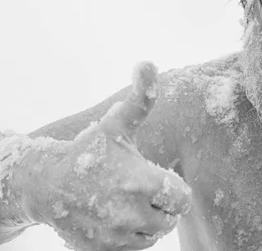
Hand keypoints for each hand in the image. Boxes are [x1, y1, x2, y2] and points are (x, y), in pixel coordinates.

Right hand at [25, 62, 191, 249]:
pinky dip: (130, 235)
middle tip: (140, 188)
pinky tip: (115, 215)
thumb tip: (148, 62)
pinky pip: (132, 248)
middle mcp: (130, 214)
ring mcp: (115, 238)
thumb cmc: (89, 151)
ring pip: (152, 235)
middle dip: (160, 204)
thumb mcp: (117, 124)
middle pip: (168, 218)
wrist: (47, 184)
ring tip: (127, 200)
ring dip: (147, 220)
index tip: (156, 176)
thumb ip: (141, 97)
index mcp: (140, 182)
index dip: (173, 187)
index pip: (182, 198)